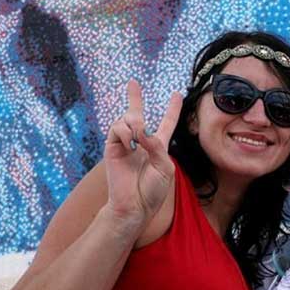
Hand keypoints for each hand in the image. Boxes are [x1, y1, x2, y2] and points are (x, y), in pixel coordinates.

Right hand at [103, 80, 182, 222]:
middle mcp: (141, 142)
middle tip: (133, 83)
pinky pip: (117, 129)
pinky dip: (125, 131)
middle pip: (136, 113)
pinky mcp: (112, 148)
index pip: (166, 123)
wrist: (134, 206)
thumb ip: (157, 145)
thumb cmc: (152, 191)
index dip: (172, 109)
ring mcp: (125, 145)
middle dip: (134, 97)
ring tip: (138, 135)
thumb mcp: (165, 167)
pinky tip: (131, 142)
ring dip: (135, 122)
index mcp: (158, 147)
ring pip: (126, 119)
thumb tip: (142, 130)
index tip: (176, 94)